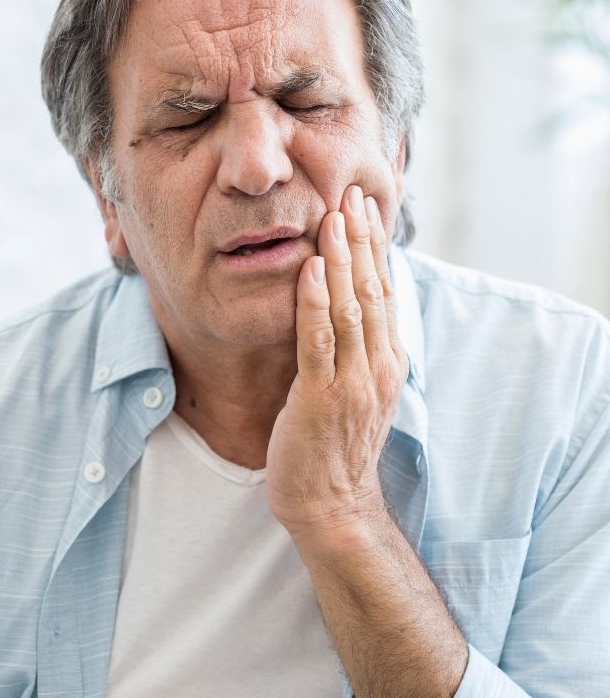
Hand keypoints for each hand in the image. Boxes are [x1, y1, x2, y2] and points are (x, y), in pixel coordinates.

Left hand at [266, 184, 408, 538]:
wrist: (332, 503)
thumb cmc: (337, 444)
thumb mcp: (358, 388)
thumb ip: (358, 346)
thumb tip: (347, 303)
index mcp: (388, 360)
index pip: (385, 291)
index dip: (375, 248)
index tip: (366, 208)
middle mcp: (378, 366)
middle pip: (373, 290)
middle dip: (361, 240)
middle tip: (352, 194)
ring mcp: (353, 382)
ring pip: (350, 307)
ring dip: (341, 259)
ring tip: (334, 217)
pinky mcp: (321, 397)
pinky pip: (319, 341)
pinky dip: (314, 301)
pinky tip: (308, 268)